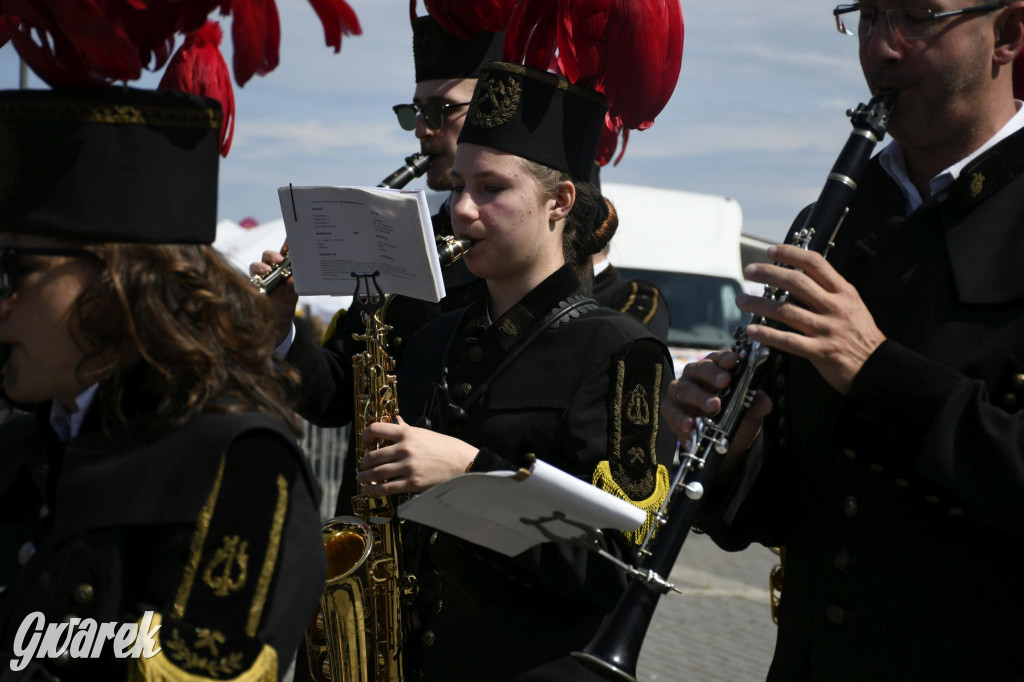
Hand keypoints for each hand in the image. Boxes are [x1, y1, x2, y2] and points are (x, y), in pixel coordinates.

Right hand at [249, 240, 296, 345]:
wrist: (277, 321)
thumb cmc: (285, 304)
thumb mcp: (292, 296)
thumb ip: (292, 288)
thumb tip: (291, 279)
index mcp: (282, 268)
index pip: (283, 253)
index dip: (286, 244)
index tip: (291, 237)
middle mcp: (269, 270)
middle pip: (267, 256)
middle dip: (272, 255)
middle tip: (279, 259)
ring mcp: (258, 278)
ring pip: (255, 266)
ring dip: (260, 266)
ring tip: (267, 270)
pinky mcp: (251, 287)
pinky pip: (249, 280)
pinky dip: (253, 279)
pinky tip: (257, 282)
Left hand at [356, 416, 476, 495]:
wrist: (462, 463)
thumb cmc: (445, 447)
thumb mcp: (424, 433)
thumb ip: (407, 429)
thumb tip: (396, 420)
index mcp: (407, 433)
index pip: (376, 429)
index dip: (365, 436)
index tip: (364, 443)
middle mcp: (404, 449)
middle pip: (373, 455)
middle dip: (364, 462)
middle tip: (362, 465)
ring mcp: (407, 467)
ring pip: (377, 473)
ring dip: (365, 476)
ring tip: (361, 478)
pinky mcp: (412, 483)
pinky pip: (387, 488)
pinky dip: (374, 490)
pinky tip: (368, 490)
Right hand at [663, 351, 771, 461]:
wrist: (724, 447)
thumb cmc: (735, 421)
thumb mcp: (751, 414)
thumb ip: (756, 405)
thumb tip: (764, 401)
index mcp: (715, 372)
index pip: (718, 359)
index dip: (724, 358)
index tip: (733, 360)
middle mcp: (695, 378)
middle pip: (699, 369)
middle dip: (712, 374)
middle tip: (725, 381)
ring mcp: (680, 393)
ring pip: (685, 388)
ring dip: (699, 396)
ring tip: (714, 405)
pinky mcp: (670, 410)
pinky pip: (671, 410)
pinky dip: (680, 417)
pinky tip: (690, 424)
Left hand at [739, 244, 884, 394]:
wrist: (879, 367)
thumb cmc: (861, 335)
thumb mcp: (852, 305)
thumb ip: (829, 291)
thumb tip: (801, 276)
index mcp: (843, 292)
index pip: (815, 264)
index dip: (791, 254)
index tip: (771, 250)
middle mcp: (835, 307)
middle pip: (796, 282)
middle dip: (769, 273)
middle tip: (749, 270)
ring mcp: (827, 329)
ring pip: (786, 311)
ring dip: (759, 303)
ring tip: (742, 299)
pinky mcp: (821, 351)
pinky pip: (789, 341)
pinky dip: (767, 334)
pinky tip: (752, 330)